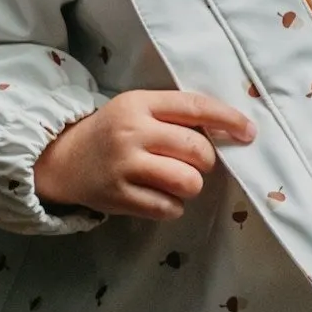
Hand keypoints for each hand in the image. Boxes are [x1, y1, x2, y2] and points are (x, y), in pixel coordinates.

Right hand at [35, 88, 254, 221]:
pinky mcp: (119, 197)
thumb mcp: (137, 109)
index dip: (228, 119)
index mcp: (140, 104)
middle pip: (197, 149)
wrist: (62, 159)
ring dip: (191, 185)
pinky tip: (160, 196)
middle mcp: (133, 133)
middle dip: (207, 160)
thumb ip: (174, 115)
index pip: (194, 107)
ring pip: (187, 181)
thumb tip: (227, 129)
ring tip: (177, 181)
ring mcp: (125, 166)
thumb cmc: (111, 132)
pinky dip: (173, 206)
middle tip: (195, 162)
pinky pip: (168, 207)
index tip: (249, 132)